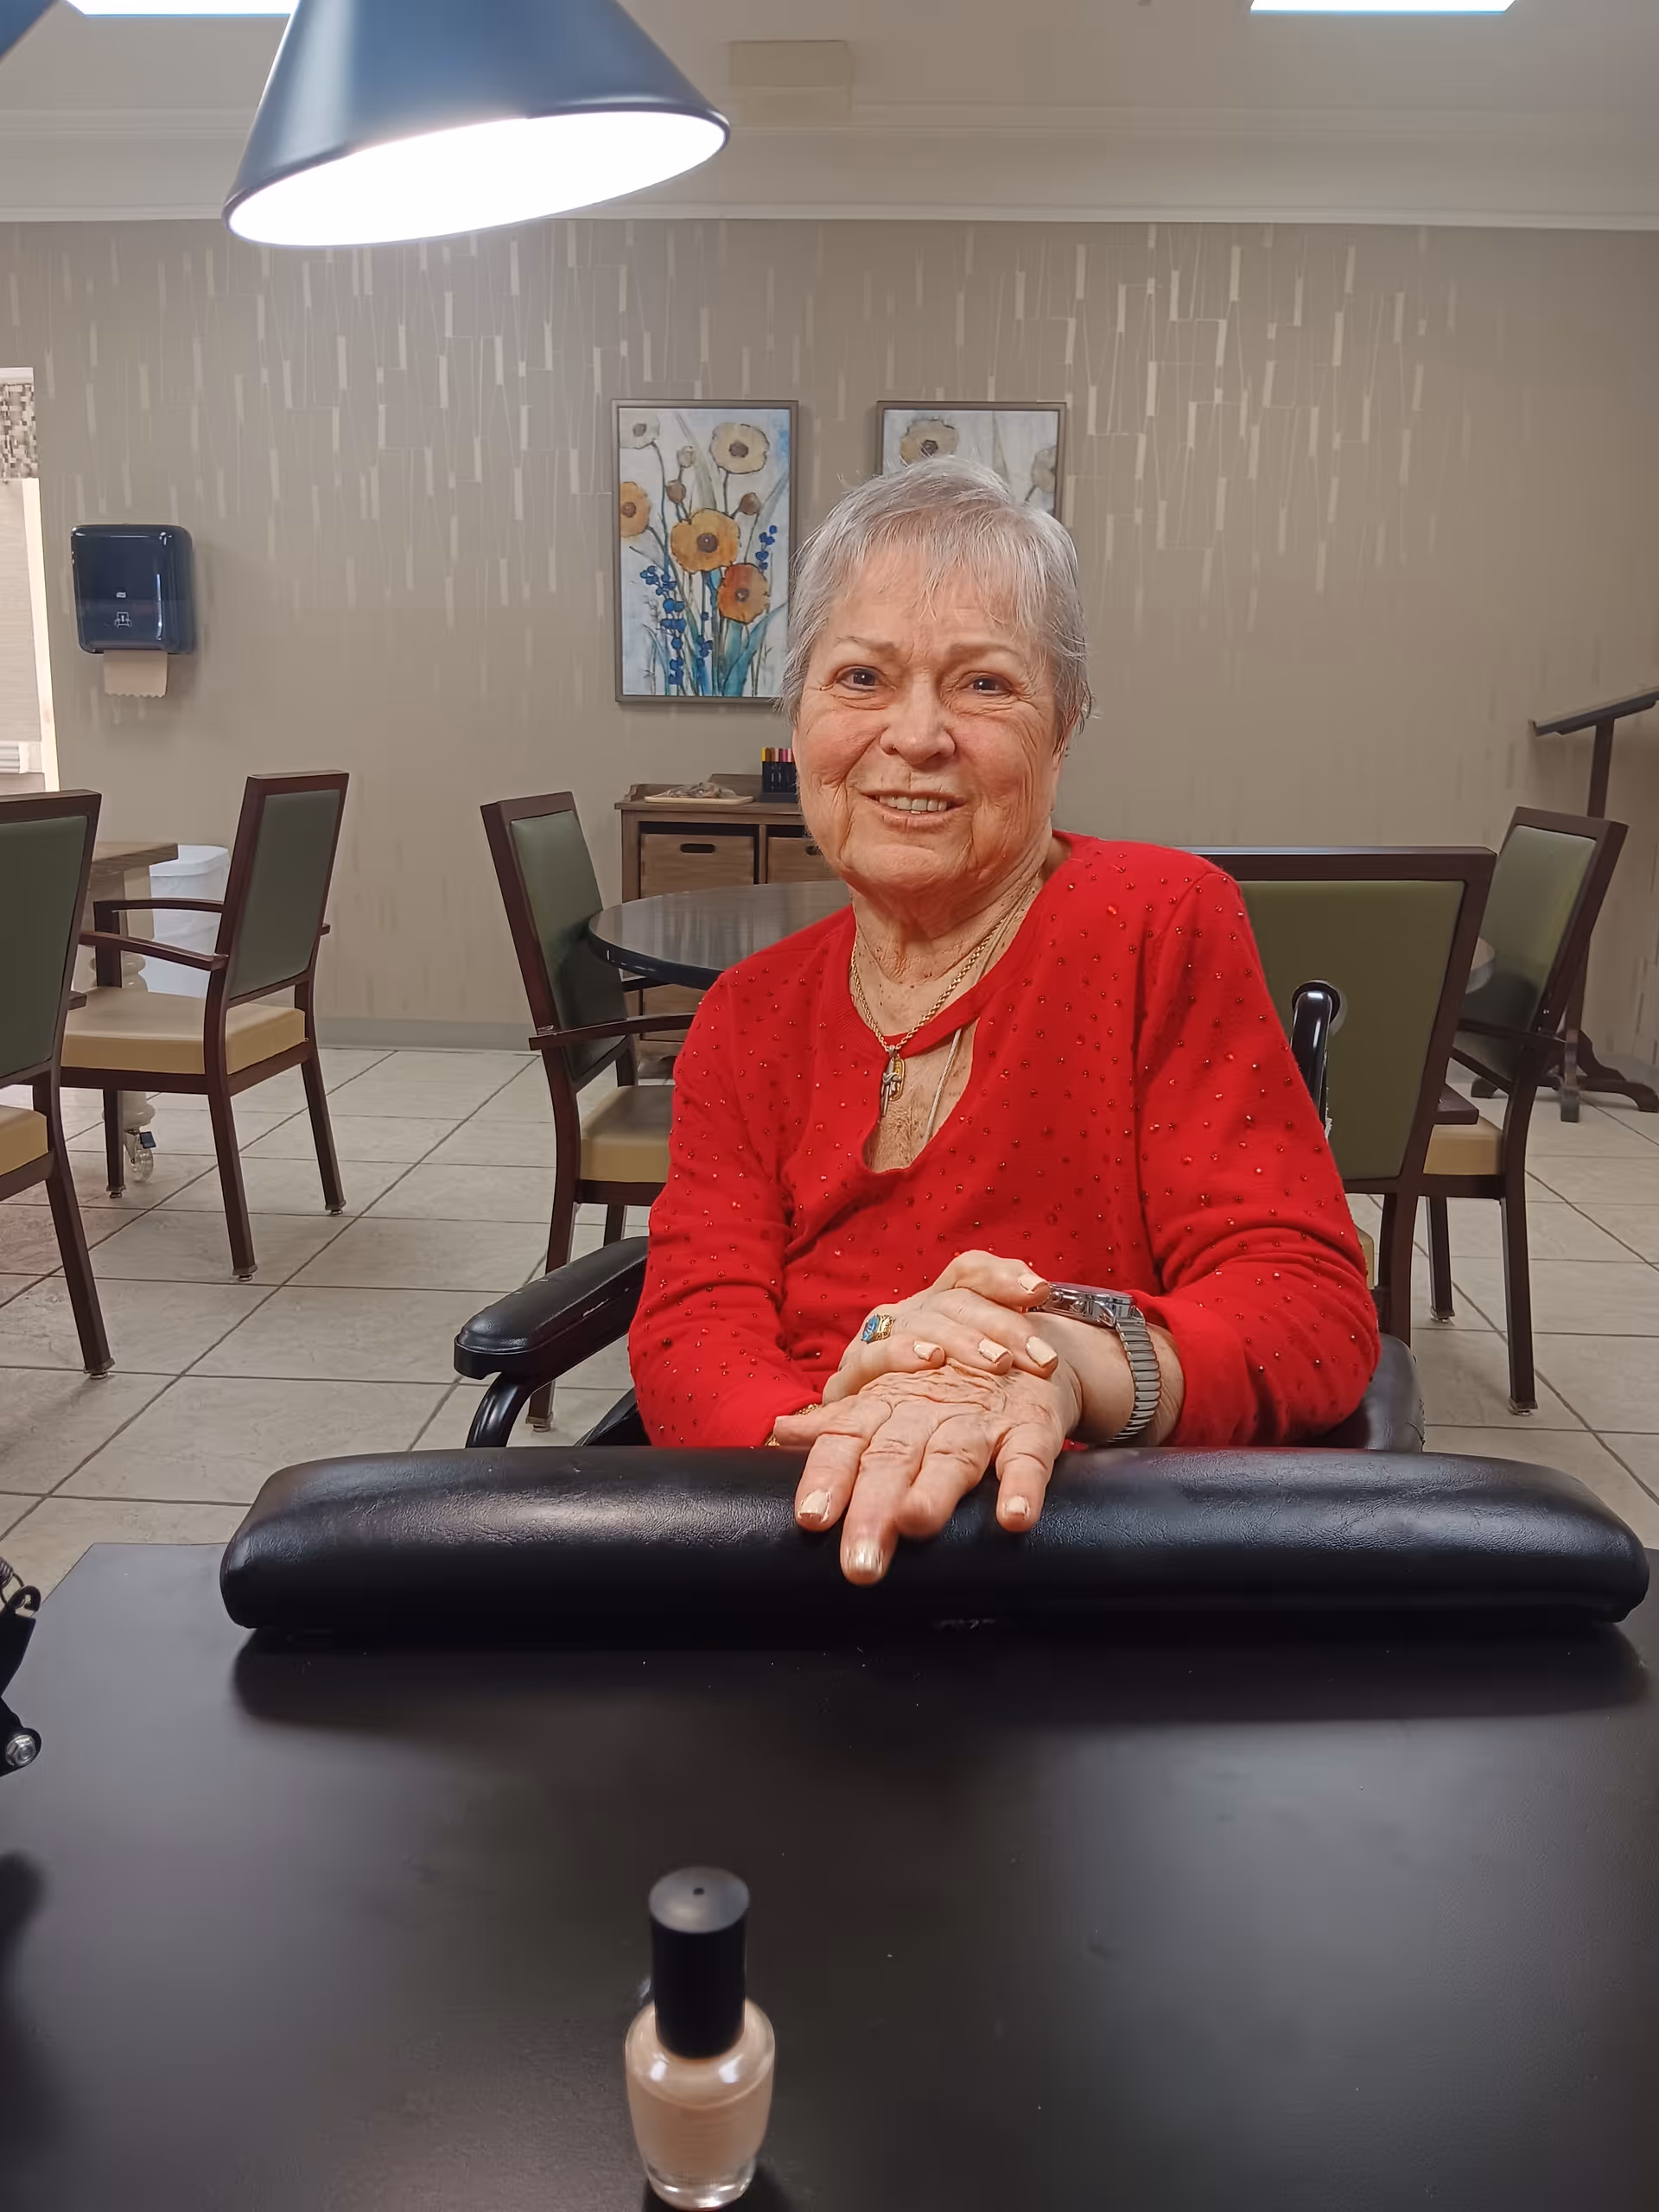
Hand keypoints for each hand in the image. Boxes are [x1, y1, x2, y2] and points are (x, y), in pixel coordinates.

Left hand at [776, 1356, 1081, 1584]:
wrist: (1022, 1342)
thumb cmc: (941, 1381)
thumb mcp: (886, 1395)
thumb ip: (838, 1423)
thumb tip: (778, 1434)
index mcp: (884, 1406)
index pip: (846, 1442)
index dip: (827, 1476)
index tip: (810, 1518)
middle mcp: (926, 1410)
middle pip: (893, 1458)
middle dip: (873, 1508)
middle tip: (859, 1563)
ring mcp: (979, 1417)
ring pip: (953, 1455)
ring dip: (935, 1491)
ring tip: (915, 1522)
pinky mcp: (1031, 1425)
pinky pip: (1028, 1457)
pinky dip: (1023, 1485)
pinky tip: (1015, 1517)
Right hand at [821, 1250, 1061, 1405]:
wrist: (881, 1450)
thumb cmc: (945, 1409)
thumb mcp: (982, 1378)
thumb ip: (1009, 1342)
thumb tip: (1044, 1301)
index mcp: (939, 1305)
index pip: (968, 1271)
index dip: (1003, 1275)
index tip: (1041, 1292)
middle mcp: (908, 1316)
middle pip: (954, 1302)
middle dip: (1002, 1326)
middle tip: (1042, 1357)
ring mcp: (875, 1342)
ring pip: (920, 1324)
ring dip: (962, 1340)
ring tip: (999, 1361)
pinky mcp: (848, 1379)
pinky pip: (870, 1356)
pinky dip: (898, 1353)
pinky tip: (930, 1358)